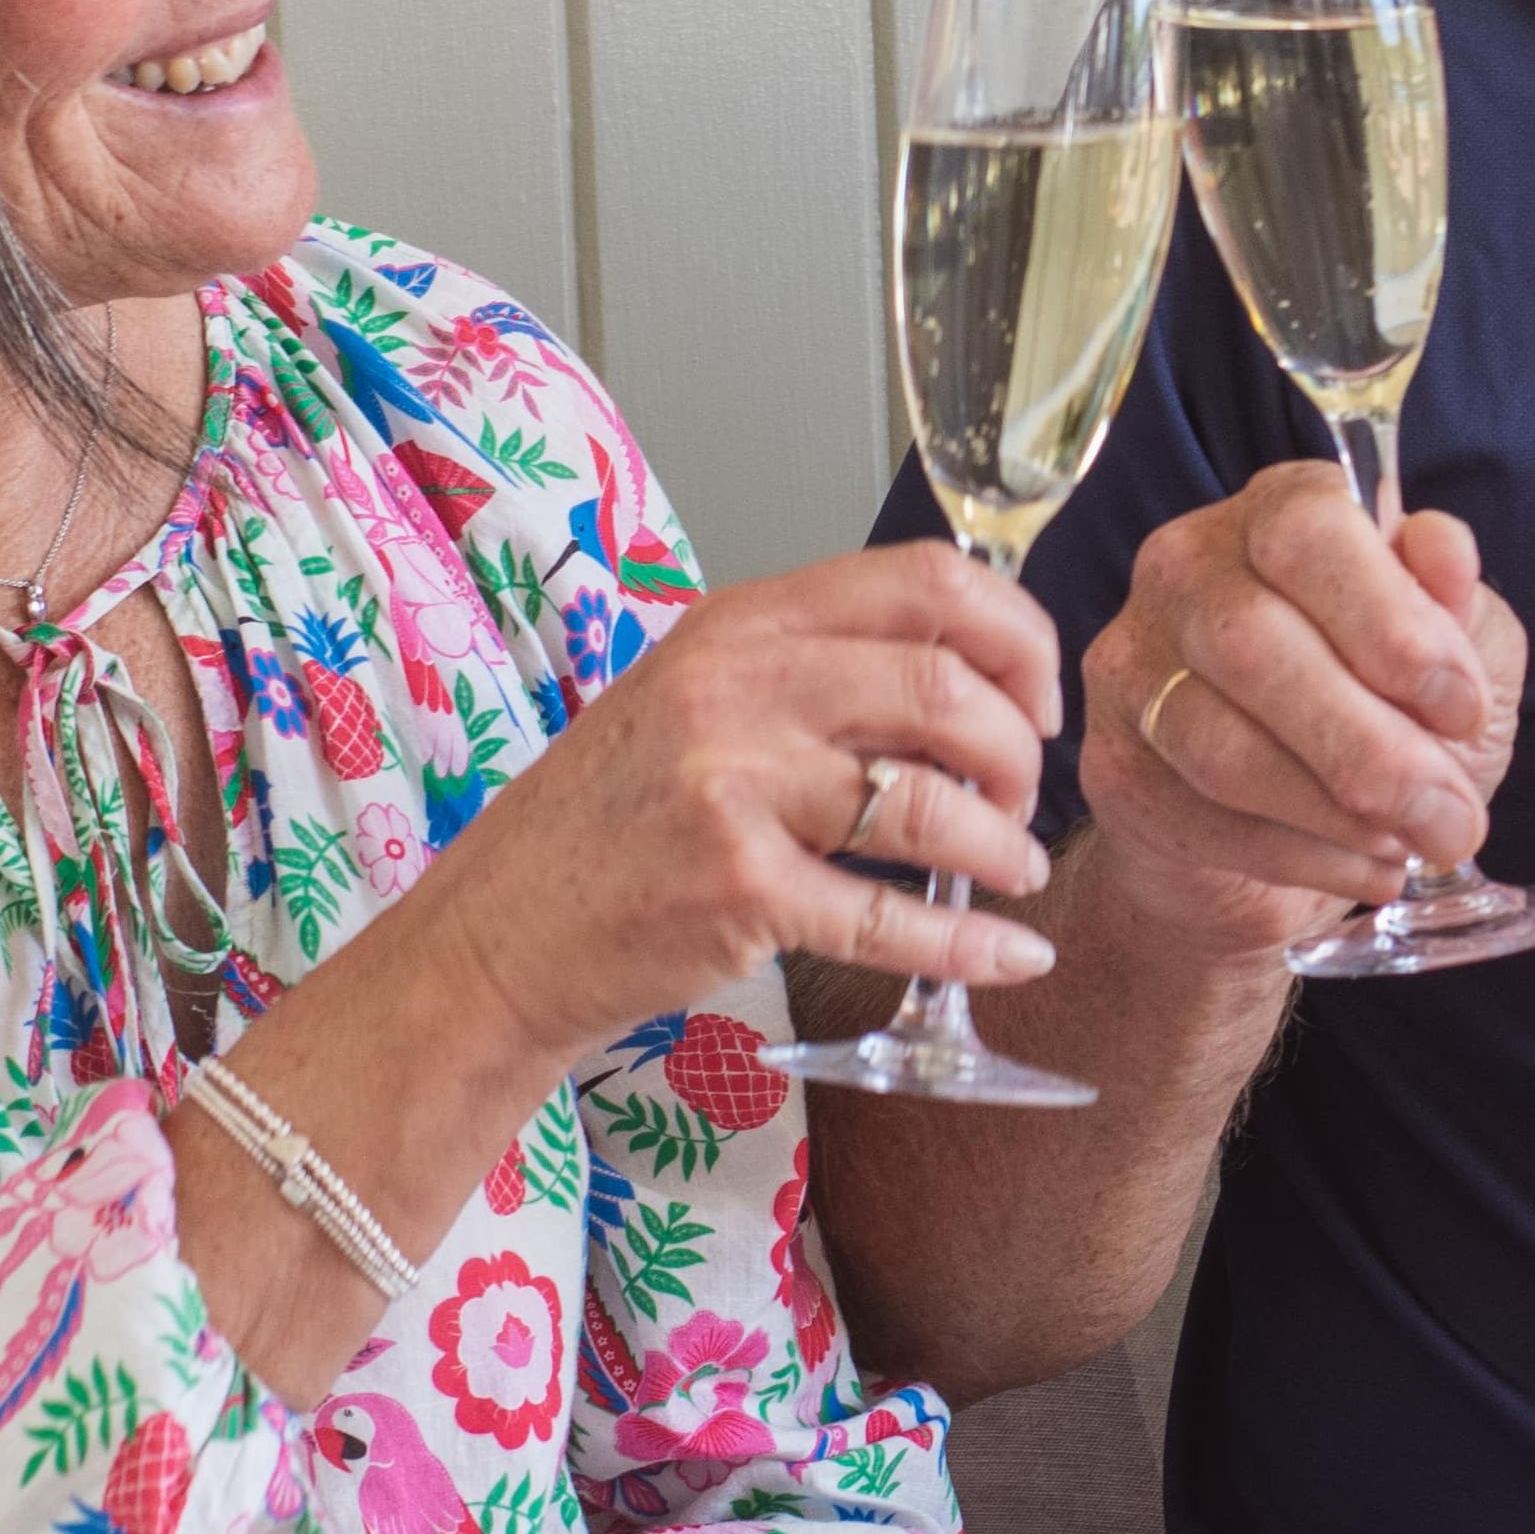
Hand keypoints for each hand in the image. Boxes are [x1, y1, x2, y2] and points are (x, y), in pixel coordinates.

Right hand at [406, 543, 1065, 1072]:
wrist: (498, 932)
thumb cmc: (610, 819)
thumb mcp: (699, 699)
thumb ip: (818, 672)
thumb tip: (971, 681)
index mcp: (742, 623)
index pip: (926, 582)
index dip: (1016, 636)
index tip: (1036, 697)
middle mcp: (736, 688)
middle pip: (946, 687)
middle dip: (1019, 750)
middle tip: (1025, 795)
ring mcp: (734, 789)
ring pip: (933, 801)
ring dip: (1004, 845)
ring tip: (1015, 868)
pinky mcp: (738, 893)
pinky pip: (892, 917)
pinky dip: (971, 941)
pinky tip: (1012, 951)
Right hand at [1074, 462, 1531, 954]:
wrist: (1294, 829)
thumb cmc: (1384, 711)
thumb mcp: (1459, 650)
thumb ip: (1458, 603)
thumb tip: (1444, 550)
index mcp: (1278, 512)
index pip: (1309, 534)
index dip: (1394, 627)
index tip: (1463, 710)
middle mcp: (1186, 569)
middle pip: (1254, 644)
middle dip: (1373, 748)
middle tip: (1452, 816)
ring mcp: (1132, 665)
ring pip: (1222, 747)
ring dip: (1339, 815)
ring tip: (1413, 844)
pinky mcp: (1113, 764)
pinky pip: (1202, 820)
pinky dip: (1305, 859)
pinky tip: (1365, 868)